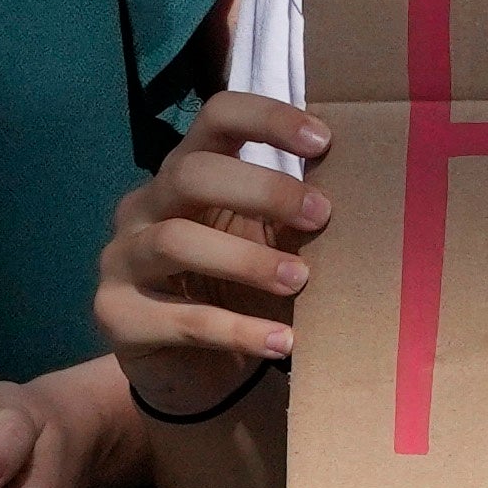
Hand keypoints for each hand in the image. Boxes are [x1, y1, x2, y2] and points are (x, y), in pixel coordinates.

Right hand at [102, 97, 335, 409]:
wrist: (198, 369)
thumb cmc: (243, 289)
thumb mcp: (275, 243)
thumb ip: (300, 213)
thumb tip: (370, 185)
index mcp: (187, 173)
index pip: (216, 118)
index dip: (267, 119)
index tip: (323, 141)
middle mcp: (145, 206)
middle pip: (191, 173)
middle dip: (262, 190)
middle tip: (321, 215)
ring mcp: (122, 259)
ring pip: (174, 241)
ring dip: (248, 260)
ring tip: (301, 279)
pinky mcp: (117, 314)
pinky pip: (179, 318)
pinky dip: (239, 331)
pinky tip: (284, 342)